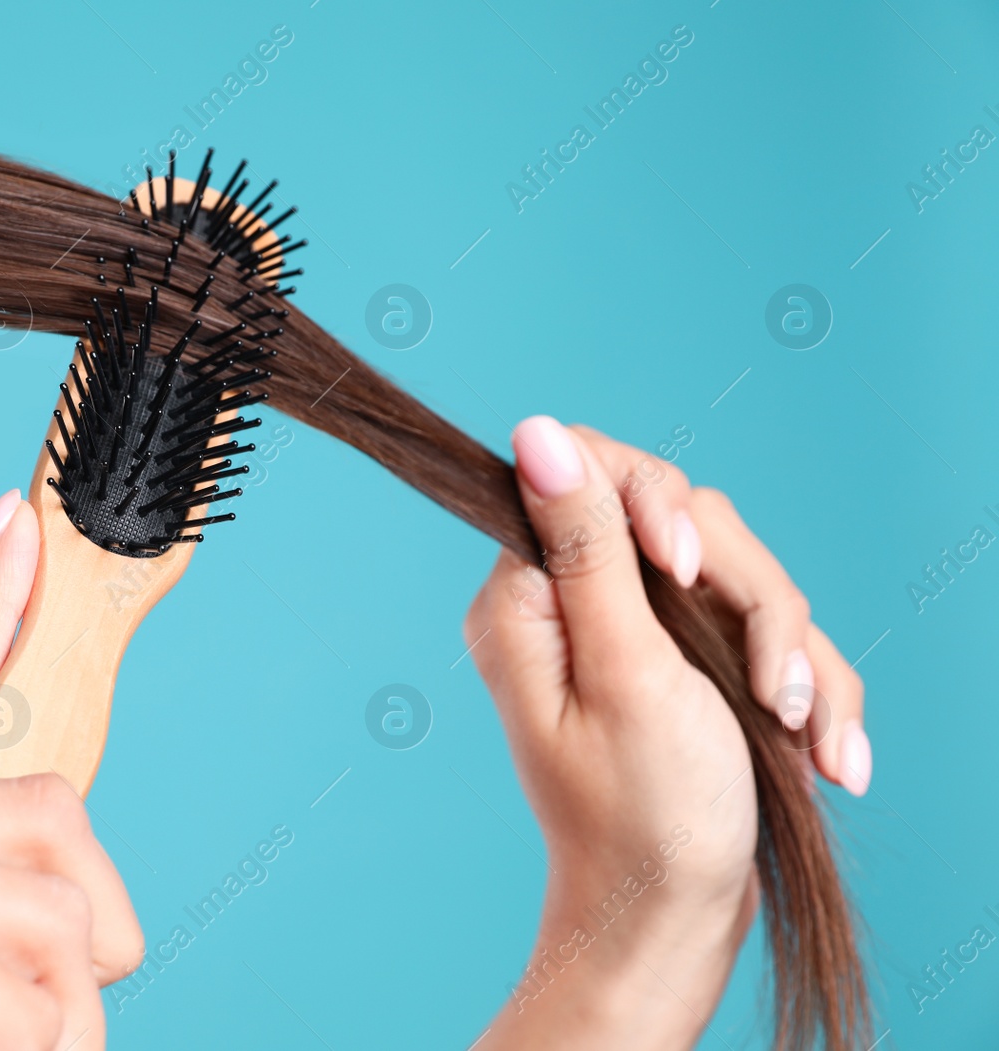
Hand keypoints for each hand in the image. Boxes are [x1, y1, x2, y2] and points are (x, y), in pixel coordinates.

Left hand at [465, 418, 867, 1049]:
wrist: (670, 923)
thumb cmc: (642, 815)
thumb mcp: (626, 670)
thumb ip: (587, 547)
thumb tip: (534, 431)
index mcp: (529, 596)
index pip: (592, 471)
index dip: (657, 502)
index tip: (684, 572)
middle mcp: (572, 603)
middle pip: (686, 521)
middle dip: (749, 602)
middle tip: (769, 690)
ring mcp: (631, 634)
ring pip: (738, 578)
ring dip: (790, 657)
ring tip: (804, 738)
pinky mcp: (681, 665)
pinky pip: (759, 634)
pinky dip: (802, 690)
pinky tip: (825, 754)